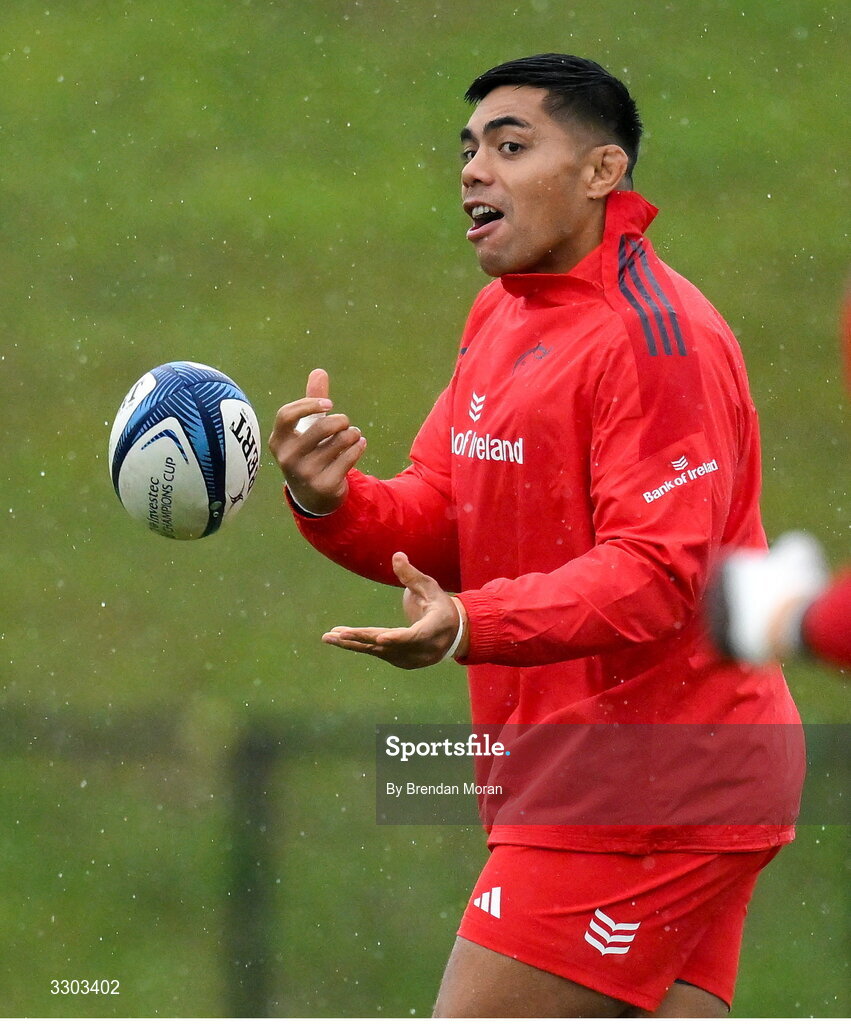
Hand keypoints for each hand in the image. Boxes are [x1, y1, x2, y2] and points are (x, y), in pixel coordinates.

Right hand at [268, 368, 366, 514]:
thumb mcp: (306, 429)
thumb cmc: (309, 453)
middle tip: (346, 422)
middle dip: (340, 420)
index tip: (330, 404)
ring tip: (354, 435)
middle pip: (320, 427)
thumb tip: (319, 371)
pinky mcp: (324, 485)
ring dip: (352, 434)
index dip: (310, 404)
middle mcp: (287, 458)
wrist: (313, 495)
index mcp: (278, 441)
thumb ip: (312, 402)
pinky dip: (358, 447)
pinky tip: (360, 444)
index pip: (286, 415)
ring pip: (339, 442)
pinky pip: (348, 458)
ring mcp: (305, 473)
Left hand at [322, 552, 468, 668]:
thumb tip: (396, 556)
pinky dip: (357, 644)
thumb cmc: (440, 604)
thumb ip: (412, 575)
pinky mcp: (399, 660)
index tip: (381, 638)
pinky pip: (375, 652)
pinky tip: (338, 638)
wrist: (451, 632)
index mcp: (435, 628)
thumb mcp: (430, 586)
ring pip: (378, 651)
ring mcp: (411, 658)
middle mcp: (423, 648)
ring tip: (328, 636)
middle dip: (363, 638)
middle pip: (389, 645)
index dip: (398, 638)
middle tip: (340, 634)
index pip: (416, 635)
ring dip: (353, 643)